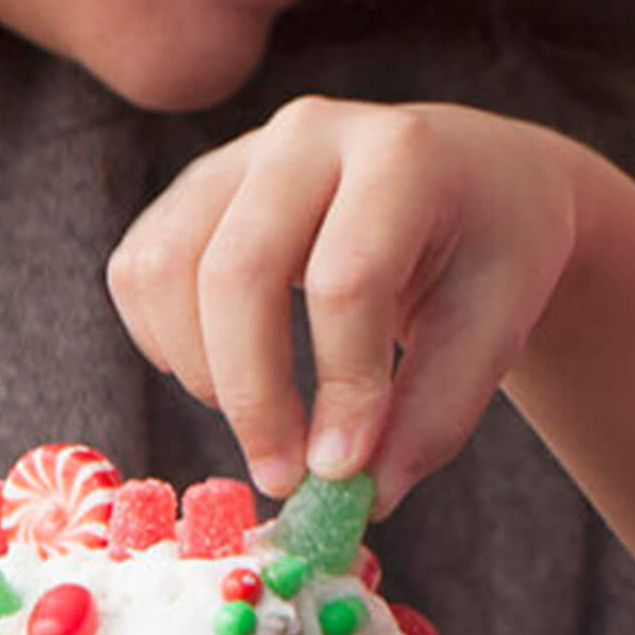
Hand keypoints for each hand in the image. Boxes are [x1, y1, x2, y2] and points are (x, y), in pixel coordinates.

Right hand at [107, 97, 584, 512]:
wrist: (474, 182)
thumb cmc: (492, 256)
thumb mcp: (494, 332)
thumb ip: (434, 416)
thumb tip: (365, 499)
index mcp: (403, 156)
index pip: (346, 280)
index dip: (341, 386)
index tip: (345, 472)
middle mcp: (310, 134)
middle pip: (238, 271)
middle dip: (253, 394)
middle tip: (283, 477)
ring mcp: (240, 153)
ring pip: (166, 267)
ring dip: (201, 372)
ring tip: (264, 426)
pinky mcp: (198, 188)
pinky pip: (139, 268)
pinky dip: (163, 341)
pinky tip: (225, 379)